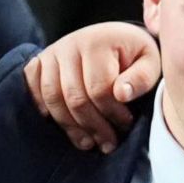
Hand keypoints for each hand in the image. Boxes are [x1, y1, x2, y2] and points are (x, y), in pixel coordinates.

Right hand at [24, 22, 160, 153]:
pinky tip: (65, 127)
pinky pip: (34, 89)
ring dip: (70, 126)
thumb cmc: (134, 55)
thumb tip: (121, 94)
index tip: (126, 125)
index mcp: (97, 43)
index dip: (112, 113)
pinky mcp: (40, 62)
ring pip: (52, 98)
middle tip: (108, 144)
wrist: (114, 38)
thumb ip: (141, 78)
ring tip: (89, 143)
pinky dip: (45, 110)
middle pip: (74, 97)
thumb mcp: (149, 63)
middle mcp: (70, 45)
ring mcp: (51, 53)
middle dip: (93, 126)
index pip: (98, 89)